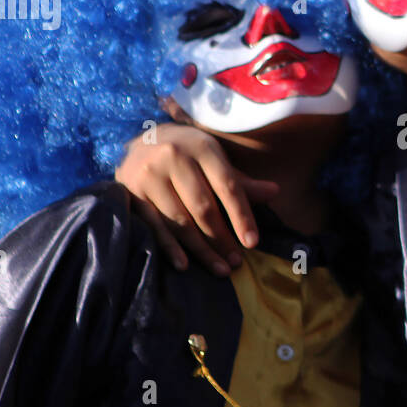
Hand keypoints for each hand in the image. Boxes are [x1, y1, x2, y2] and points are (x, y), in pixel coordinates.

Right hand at [114, 122, 278, 274]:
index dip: (241, 216)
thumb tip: (275, 193)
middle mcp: (174, 157)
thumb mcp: (215, 158)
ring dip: (201, 249)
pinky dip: (170, 247)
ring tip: (220, 268)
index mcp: (201, 147)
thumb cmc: (189, 152)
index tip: (252, 242)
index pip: (227, 186)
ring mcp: (150, 175)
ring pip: (180, 220)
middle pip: (203, 207)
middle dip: (222, 238)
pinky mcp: (132, 191)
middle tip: (236, 262)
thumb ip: (241, 180)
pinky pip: (154, 225)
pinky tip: (184, 265)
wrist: (141, 138)